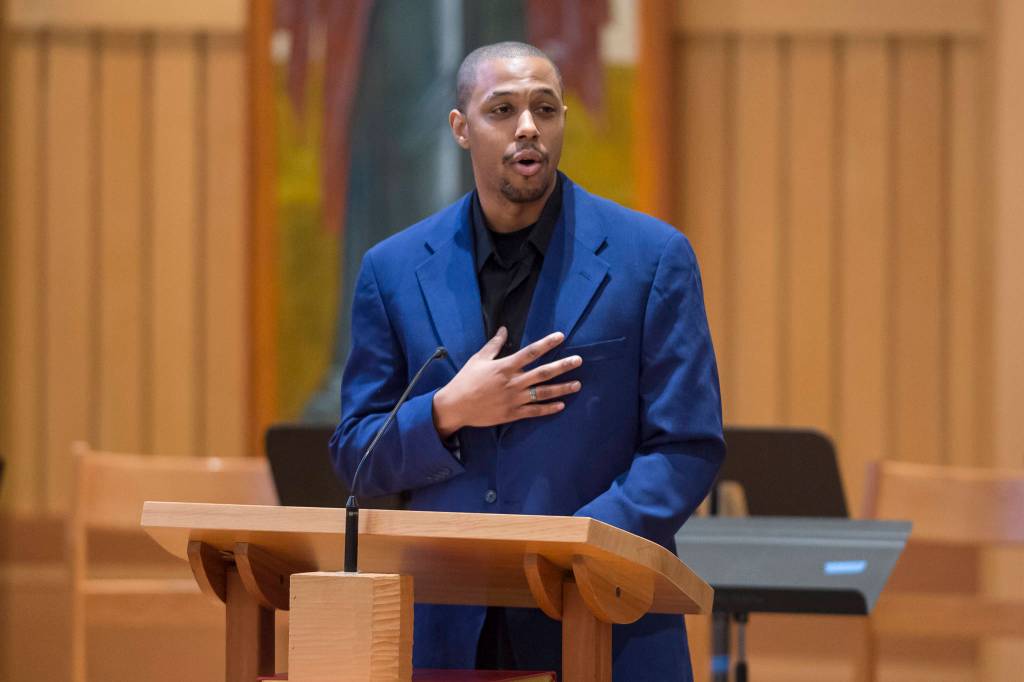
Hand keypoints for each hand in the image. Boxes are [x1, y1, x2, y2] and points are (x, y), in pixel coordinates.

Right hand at [432, 327, 582, 438]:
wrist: (456, 406)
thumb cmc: (466, 380)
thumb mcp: (478, 359)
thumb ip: (494, 345)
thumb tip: (504, 329)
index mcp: (505, 366)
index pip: (531, 352)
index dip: (547, 343)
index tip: (560, 336)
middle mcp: (513, 382)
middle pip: (543, 373)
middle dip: (562, 366)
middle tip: (578, 361)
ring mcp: (514, 399)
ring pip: (543, 393)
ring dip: (562, 388)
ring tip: (577, 384)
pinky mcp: (512, 414)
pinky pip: (534, 411)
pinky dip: (548, 409)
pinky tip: (561, 405)